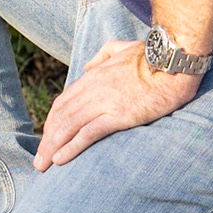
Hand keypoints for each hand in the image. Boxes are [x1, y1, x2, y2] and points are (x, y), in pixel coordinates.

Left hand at [35, 39, 199, 169]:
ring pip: (69, 126)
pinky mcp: (119, 115)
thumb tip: (88, 65)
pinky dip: (71, 147)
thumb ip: (102, 54)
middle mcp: (93, 89)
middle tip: (39, 160)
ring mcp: (104, 102)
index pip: (64, 101)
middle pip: (61, 117)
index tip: (48, 137)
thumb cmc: (153, 56)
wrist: (173, 62)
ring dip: (52, 147)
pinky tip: (61, 159)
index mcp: (94, 75)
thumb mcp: (123, 47)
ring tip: (43, 165)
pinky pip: (88, 133)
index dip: (52, 121)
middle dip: (47, 140)